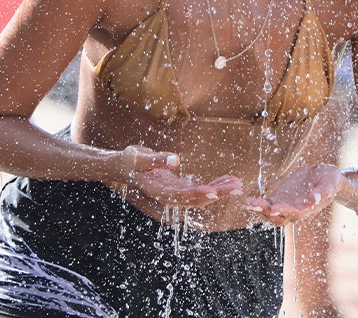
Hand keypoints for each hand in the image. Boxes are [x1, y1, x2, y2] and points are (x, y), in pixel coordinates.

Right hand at [111, 146, 242, 207]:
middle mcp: (167, 196)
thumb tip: (176, 160)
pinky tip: (226, 180)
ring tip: (236, 183)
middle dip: (216, 193)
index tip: (214, 192)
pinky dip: (213, 185)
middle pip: (195, 199)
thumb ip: (156, 160)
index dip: (197, 195)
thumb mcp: (137, 158)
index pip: (180, 196)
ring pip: (199, 196)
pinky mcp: (178, 188)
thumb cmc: (127, 162)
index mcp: (157, 191)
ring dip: (218, 190)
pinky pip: (198, 190)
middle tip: (236, 186)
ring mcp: (174, 193)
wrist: (120, 167)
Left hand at [243, 163, 342, 224]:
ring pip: (270, 212)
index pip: (295, 212)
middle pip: (279, 216)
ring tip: (246, 202)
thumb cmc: (330, 180)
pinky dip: (257, 203)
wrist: (325, 176)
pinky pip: (267, 204)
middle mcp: (295, 210)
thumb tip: (315, 198)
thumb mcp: (330, 182)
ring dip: (258, 208)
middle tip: (253, 204)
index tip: (274, 208)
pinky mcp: (279, 197)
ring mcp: (286, 204)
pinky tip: (247, 200)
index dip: (285, 211)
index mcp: (308, 208)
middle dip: (265, 211)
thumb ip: (323, 191)